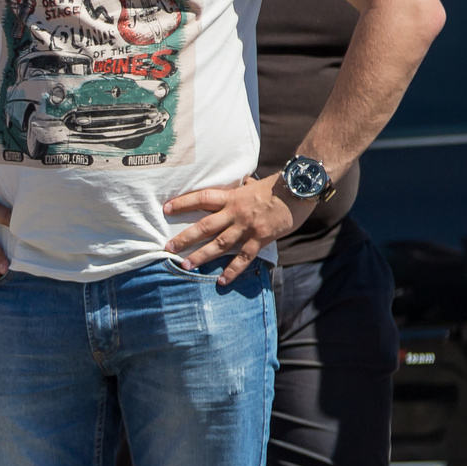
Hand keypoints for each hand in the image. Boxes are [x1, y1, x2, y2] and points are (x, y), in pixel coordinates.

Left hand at [163, 174, 309, 284]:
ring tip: (186, 266)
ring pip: (219, 244)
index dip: (183, 203)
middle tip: (168, 248)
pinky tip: (222, 281)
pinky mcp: (261, 238)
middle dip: (185, 238)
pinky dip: (232, 271)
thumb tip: (242, 183)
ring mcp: (247, 226)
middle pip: (204, 226)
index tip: (166, 208)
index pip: (201, 198)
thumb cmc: (278, 186)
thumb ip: (243, 189)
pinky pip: (243, 258)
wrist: (300, 190)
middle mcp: (235, 212)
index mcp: (232, 197)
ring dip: (202, 256)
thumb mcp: (254, 184)